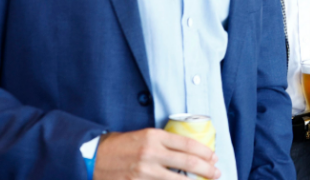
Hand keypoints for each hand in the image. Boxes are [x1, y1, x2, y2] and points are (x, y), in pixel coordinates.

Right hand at [93, 128, 219, 179]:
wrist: (92, 157)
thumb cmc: (120, 146)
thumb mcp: (142, 136)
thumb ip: (163, 143)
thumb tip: (188, 152)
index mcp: (153, 136)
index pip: (187, 144)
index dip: (204, 152)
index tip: (214, 157)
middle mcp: (151, 153)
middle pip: (188, 162)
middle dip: (206, 169)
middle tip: (216, 173)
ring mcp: (144, 171)